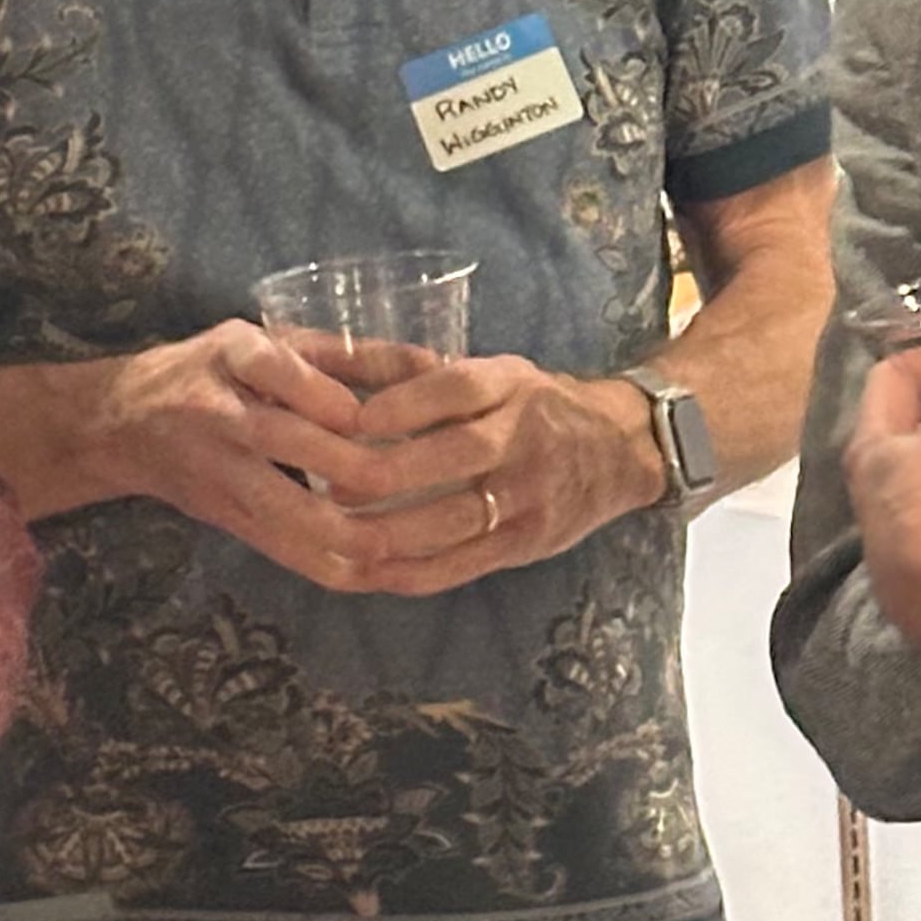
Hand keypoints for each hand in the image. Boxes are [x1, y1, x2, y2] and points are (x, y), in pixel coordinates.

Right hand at [47, 319, 453, 590]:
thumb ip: (347, 353)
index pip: (309, 382)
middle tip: (453, 475)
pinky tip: (408, 564)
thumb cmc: (205, 371)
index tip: (427, 413)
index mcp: (235, 361)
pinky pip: (306, 561)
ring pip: (314, 524)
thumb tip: (438, 363)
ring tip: (448, 530)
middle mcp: (228, 422)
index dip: (373, 406)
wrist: (120, 427)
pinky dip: (360, 567)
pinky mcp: (237, 527)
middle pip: (316, 456)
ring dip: (385, 534)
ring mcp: (229, 482)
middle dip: (389, 474)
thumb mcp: (263, 339)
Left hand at [342, 353, 670, 583]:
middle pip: (455, 456)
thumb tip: (299, 348)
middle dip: (383, 473)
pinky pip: (459, 566)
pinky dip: (406, 572)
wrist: (621, 450)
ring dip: (386, 531)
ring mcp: (528, 497)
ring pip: (453, 519)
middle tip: (325, 484)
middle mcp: (523, 437)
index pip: (459, 387)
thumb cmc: (530, 403)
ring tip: (331, 531)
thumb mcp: (480, 369)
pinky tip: (362, 570)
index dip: (406, 404)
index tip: (353, 419)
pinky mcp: (524, 546)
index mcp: (509, 385)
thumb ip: (391, 364)